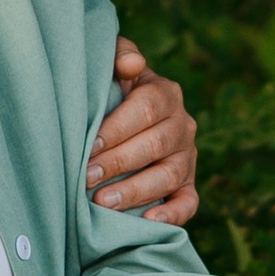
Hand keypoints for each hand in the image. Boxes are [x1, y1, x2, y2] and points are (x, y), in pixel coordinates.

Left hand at [89, 39, 197, 221]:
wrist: (126, 116)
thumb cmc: (111, 89)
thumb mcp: (112, 65)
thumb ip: (119, 55)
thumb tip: (131, 64)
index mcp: (165, 93)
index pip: (144, 110)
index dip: (115, 130)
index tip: (88, 146)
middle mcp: (182, 125)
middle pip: (154, 145)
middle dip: (118, 163)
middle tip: (86, 178)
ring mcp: (187, 157)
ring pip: (169, 176)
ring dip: (135, 191)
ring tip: (103, 202)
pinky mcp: (188, 185)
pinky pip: (188, 202)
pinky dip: (172, 214)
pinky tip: (149, 221)